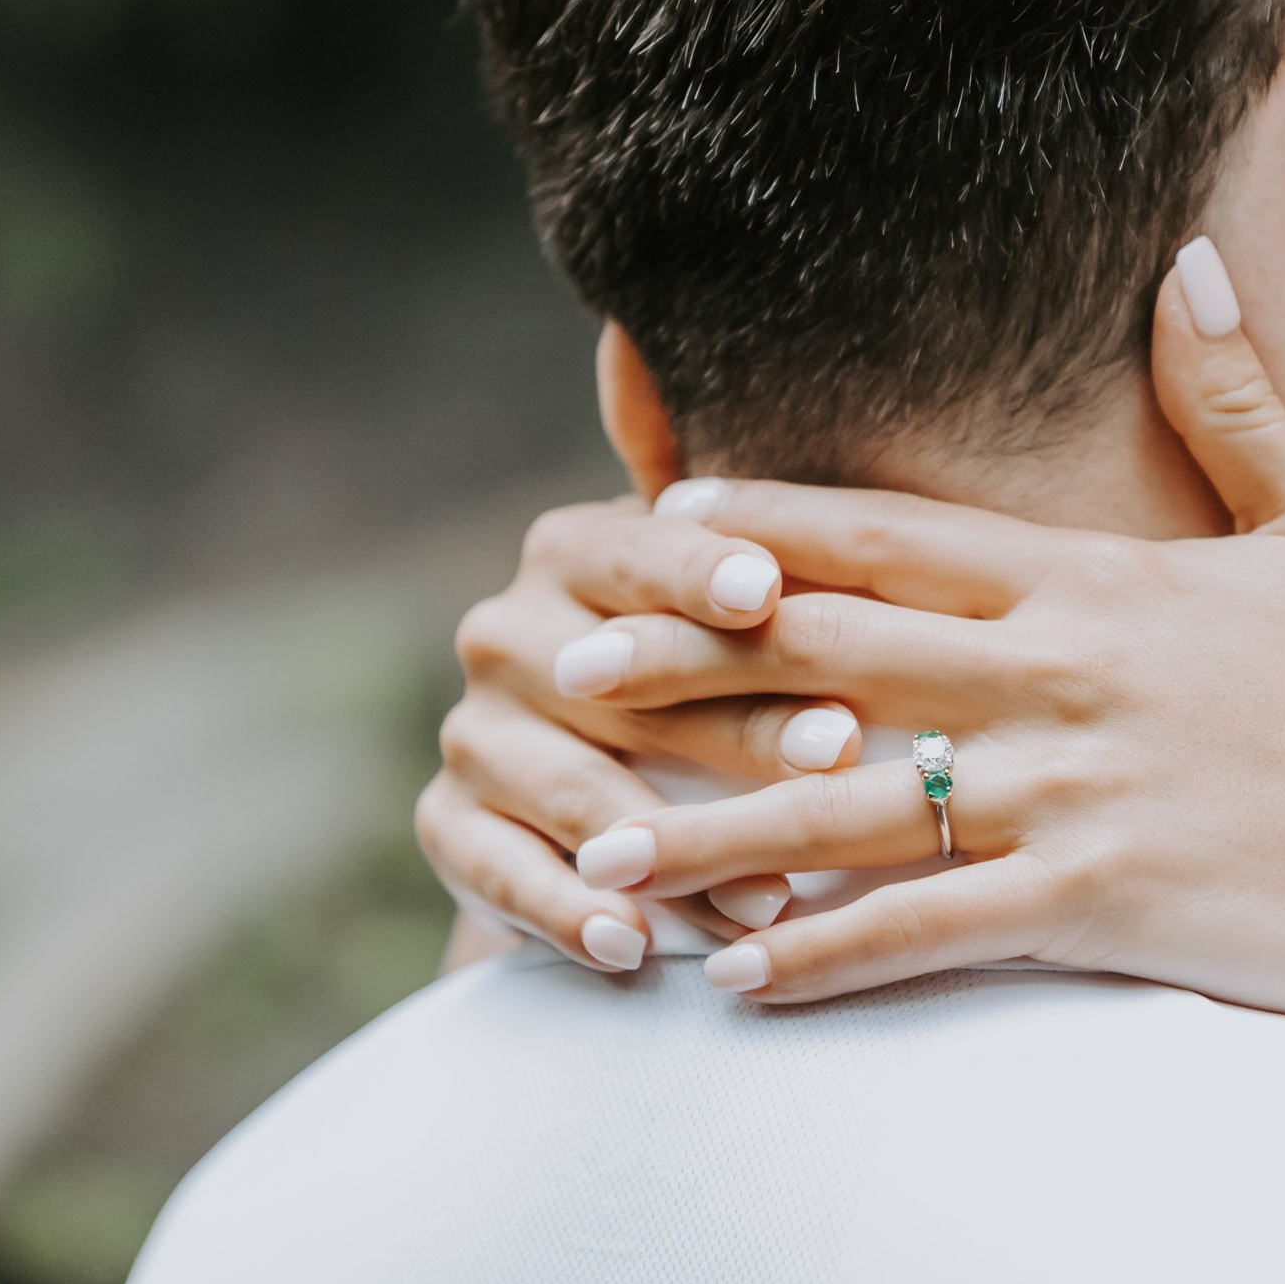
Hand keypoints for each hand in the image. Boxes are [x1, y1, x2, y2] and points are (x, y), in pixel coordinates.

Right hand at [416, 488, 870, 971]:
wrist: (624, 781)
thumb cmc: (715, 659)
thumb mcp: (731, 579)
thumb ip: (725, 495)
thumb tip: (629, 338)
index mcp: (571, 550)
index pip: (642, 555)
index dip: (702, 570)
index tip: (765, 591)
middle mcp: (505, 632)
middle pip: (630, 685)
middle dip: (740, 722)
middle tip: (837, 754)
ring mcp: (472, 732)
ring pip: (582, 794)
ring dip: (678, 848)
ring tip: (775, 894)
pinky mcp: (447, 824)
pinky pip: (506, 875)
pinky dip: (572, 914)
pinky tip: (636, 945)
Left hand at [564, 242, 1284, 1016]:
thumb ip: (1235, 405)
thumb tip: (1185, 267)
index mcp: (1098, 582)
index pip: (896, 537)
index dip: (769, 525)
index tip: (660, 521)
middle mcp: (1064, 676)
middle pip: (835, 657)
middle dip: (690, 663)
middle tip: (561, 671)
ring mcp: (1077, 792)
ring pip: (853, 805)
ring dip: (714, 830)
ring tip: (596, 855)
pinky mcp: (1103, 903)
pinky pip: (934, 930)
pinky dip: (830, 953)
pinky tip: (738, 978)